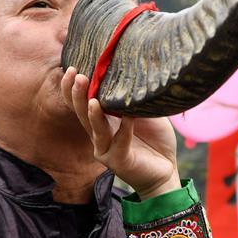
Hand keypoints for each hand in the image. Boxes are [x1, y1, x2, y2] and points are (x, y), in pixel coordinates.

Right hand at [61, 67, 180, 199]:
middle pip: (82, 113)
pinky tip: (128, 117)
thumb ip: (137, 99)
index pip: (81, 103)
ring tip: (92, 99)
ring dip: (93, 114)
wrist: (166, 170)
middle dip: (77, 95)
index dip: (72, 88)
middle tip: (75, 75)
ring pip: (96, 130)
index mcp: (103, 121)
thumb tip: (136, 74)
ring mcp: (107, 150)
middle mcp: (99, 135)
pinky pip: (121, 142)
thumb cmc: (155, 140)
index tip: (71, 67)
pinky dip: (125, 129)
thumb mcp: (147, 114)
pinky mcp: (119, 161)